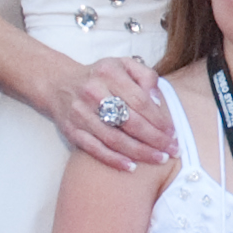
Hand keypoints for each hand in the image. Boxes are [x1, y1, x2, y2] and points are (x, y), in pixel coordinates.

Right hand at [50, 53, 174, 169]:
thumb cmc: (100, 76)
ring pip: (114, 138)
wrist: (59, 84)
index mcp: (109, 73)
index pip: (140, 100)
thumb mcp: (123, 64)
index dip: (159, 119)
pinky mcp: (72, 131)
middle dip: (155, 139)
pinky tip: (131, 167)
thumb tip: (157, 101)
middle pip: (129, 121)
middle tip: (172, 150)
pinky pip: (95, 149)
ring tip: (159, 159)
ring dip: (139, 152)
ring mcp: (80, 113)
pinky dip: (113, 160)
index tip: (173, 132)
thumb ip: (145, 76)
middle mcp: (93, 92)